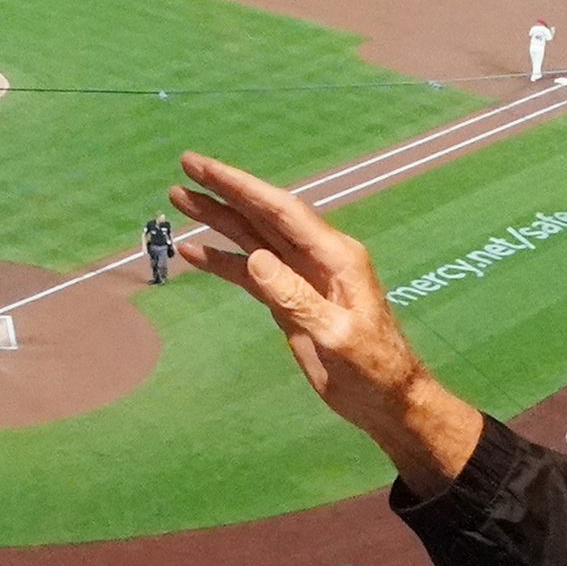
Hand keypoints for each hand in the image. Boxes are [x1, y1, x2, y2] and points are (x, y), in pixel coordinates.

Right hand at [168, 153, 482, 495]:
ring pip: (254, 238)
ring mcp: (302, 277)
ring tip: (179, 200)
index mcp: (335, 255)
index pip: (280, 210)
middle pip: (263, 214)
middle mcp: (317, 257)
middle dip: (225, 190)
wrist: (387, 400)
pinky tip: (194, 252)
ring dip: (219, 219)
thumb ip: (296, 297)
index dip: (241, 186)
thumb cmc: (373, 368)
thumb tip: (256, 259)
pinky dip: (223, 261)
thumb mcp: (336, 335)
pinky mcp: (290, 301)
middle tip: (185, 165)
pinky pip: (251, 273)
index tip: (204, 167)